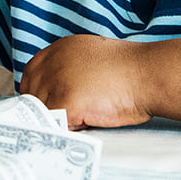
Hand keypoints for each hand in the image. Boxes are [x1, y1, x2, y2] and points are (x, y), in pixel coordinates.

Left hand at [20, 34, 150, 128]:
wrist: (150, 73)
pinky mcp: (66, 102)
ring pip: (43, 112)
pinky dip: (70, 129)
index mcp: (58, 50)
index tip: (45, 107)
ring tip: (84, 116)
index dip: (37, 93)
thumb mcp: (91, 56)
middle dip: (46, 109)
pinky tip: (88, 122)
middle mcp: (52, 63)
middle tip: (67, 117)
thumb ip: (69, 68)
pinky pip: (57, 125)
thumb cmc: (131, 69)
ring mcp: (57, 82)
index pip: (30, 75)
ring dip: (59, 120)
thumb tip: (55, 90)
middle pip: (32, 95)